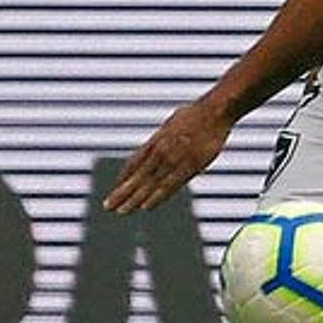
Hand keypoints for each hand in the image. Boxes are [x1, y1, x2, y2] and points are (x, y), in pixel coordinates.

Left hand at [104, 99, 231, 213]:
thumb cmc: (196, 114)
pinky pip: (170, 185)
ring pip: (150, 184)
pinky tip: (146, 207)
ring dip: (135, 199)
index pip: (133, 163)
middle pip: (137, 176)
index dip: (123, 178)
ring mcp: (173, 159)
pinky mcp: (189, 166)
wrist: (214, 110)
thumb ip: (164, 137)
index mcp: (156, 141)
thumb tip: (159, 141)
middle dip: (122, 193)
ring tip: (122, 211)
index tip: (116, 190)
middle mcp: (160, 151)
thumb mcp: (172, 123)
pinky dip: (157, 197)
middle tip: (108, 206)